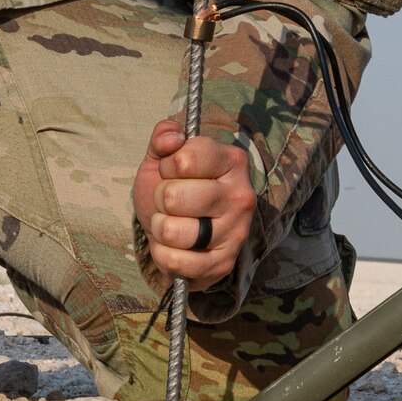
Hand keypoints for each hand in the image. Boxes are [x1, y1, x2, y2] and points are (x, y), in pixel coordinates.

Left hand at [132, 119, 254, 290]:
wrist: (181, 230)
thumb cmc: (175, 187)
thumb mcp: (163, 157)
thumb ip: (163, 137)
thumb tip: (171, 138)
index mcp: (232, 161)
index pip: (185, 159)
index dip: (167, 166)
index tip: (172, 171)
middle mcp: (241, 195)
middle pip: (173, 196)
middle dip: (161, 199)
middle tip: (171, 201)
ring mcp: (236, 232)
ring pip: (172, 231)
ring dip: (160, 227)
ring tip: (172, 222)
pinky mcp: (224, 263)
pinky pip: (175, 261)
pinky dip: (163, 254)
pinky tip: (174, 246)